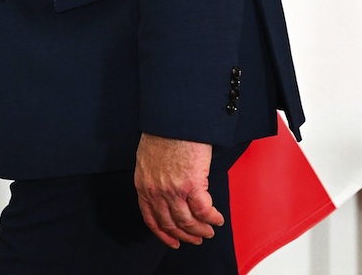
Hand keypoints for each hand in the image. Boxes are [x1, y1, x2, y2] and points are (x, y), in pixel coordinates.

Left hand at [134, 133, 222, 248]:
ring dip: (201, 230)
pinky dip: (212, 218)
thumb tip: (166, 193)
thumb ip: (154, 178)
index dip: (163, 234)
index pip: (151, 218)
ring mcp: (173, 190)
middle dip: (185, 235)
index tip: (174, 241)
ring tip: (209, 230)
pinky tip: (218, 218)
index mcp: (143, 185)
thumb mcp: (148, 159)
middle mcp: (156, 192)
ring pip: (188, 221)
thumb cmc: (163, 132)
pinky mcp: (192, 185)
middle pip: (171, 224)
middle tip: (197, 238)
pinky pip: (204, 210)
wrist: (174, 119)